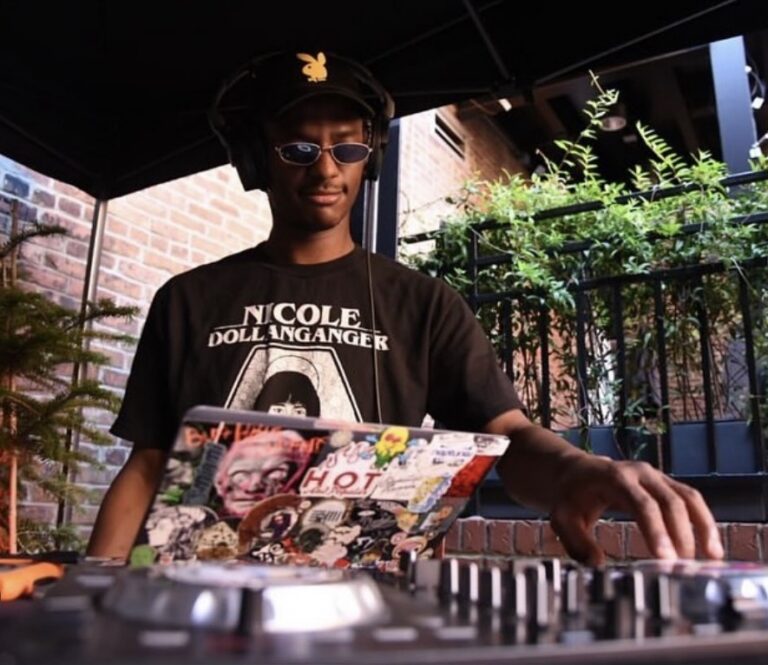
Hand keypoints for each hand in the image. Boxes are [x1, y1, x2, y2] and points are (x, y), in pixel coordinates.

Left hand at [549, 455, 724, 564]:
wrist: (575, 473)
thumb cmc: (570, 497)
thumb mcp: (563, 519)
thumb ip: (577, 542)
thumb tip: (597, 565)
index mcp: (615, 477)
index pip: (642, 504)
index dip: (657, 531)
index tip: (666, 559)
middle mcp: (640, 473)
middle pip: (670, 502)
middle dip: (680, 535)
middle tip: (683, 568)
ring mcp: (656, 476)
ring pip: (688, 498)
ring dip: (702, 527)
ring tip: (709, 559)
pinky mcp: (666, 484)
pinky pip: (691, 500)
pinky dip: (704, 522)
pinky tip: (710, 548)